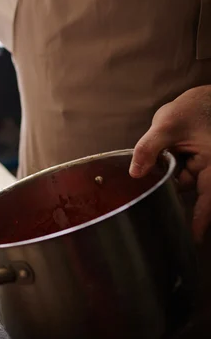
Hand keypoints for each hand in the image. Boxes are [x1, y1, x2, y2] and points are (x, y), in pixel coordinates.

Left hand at [130, 85, 210, 241]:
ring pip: (178, 183)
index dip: (200, 220)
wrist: (204, 98)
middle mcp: (209, 170)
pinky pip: (178, 175)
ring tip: (163, 153)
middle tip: (155, 178)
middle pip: (187, 191)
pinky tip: (160, 159)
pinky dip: (167, 170)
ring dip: (166, 175)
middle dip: (168, 189)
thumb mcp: (167, 125)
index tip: (192, 239)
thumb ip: (149, 148)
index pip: (208, 199)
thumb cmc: (194, 109)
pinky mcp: (194, 166)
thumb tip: (134, 173)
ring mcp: (201, 169)